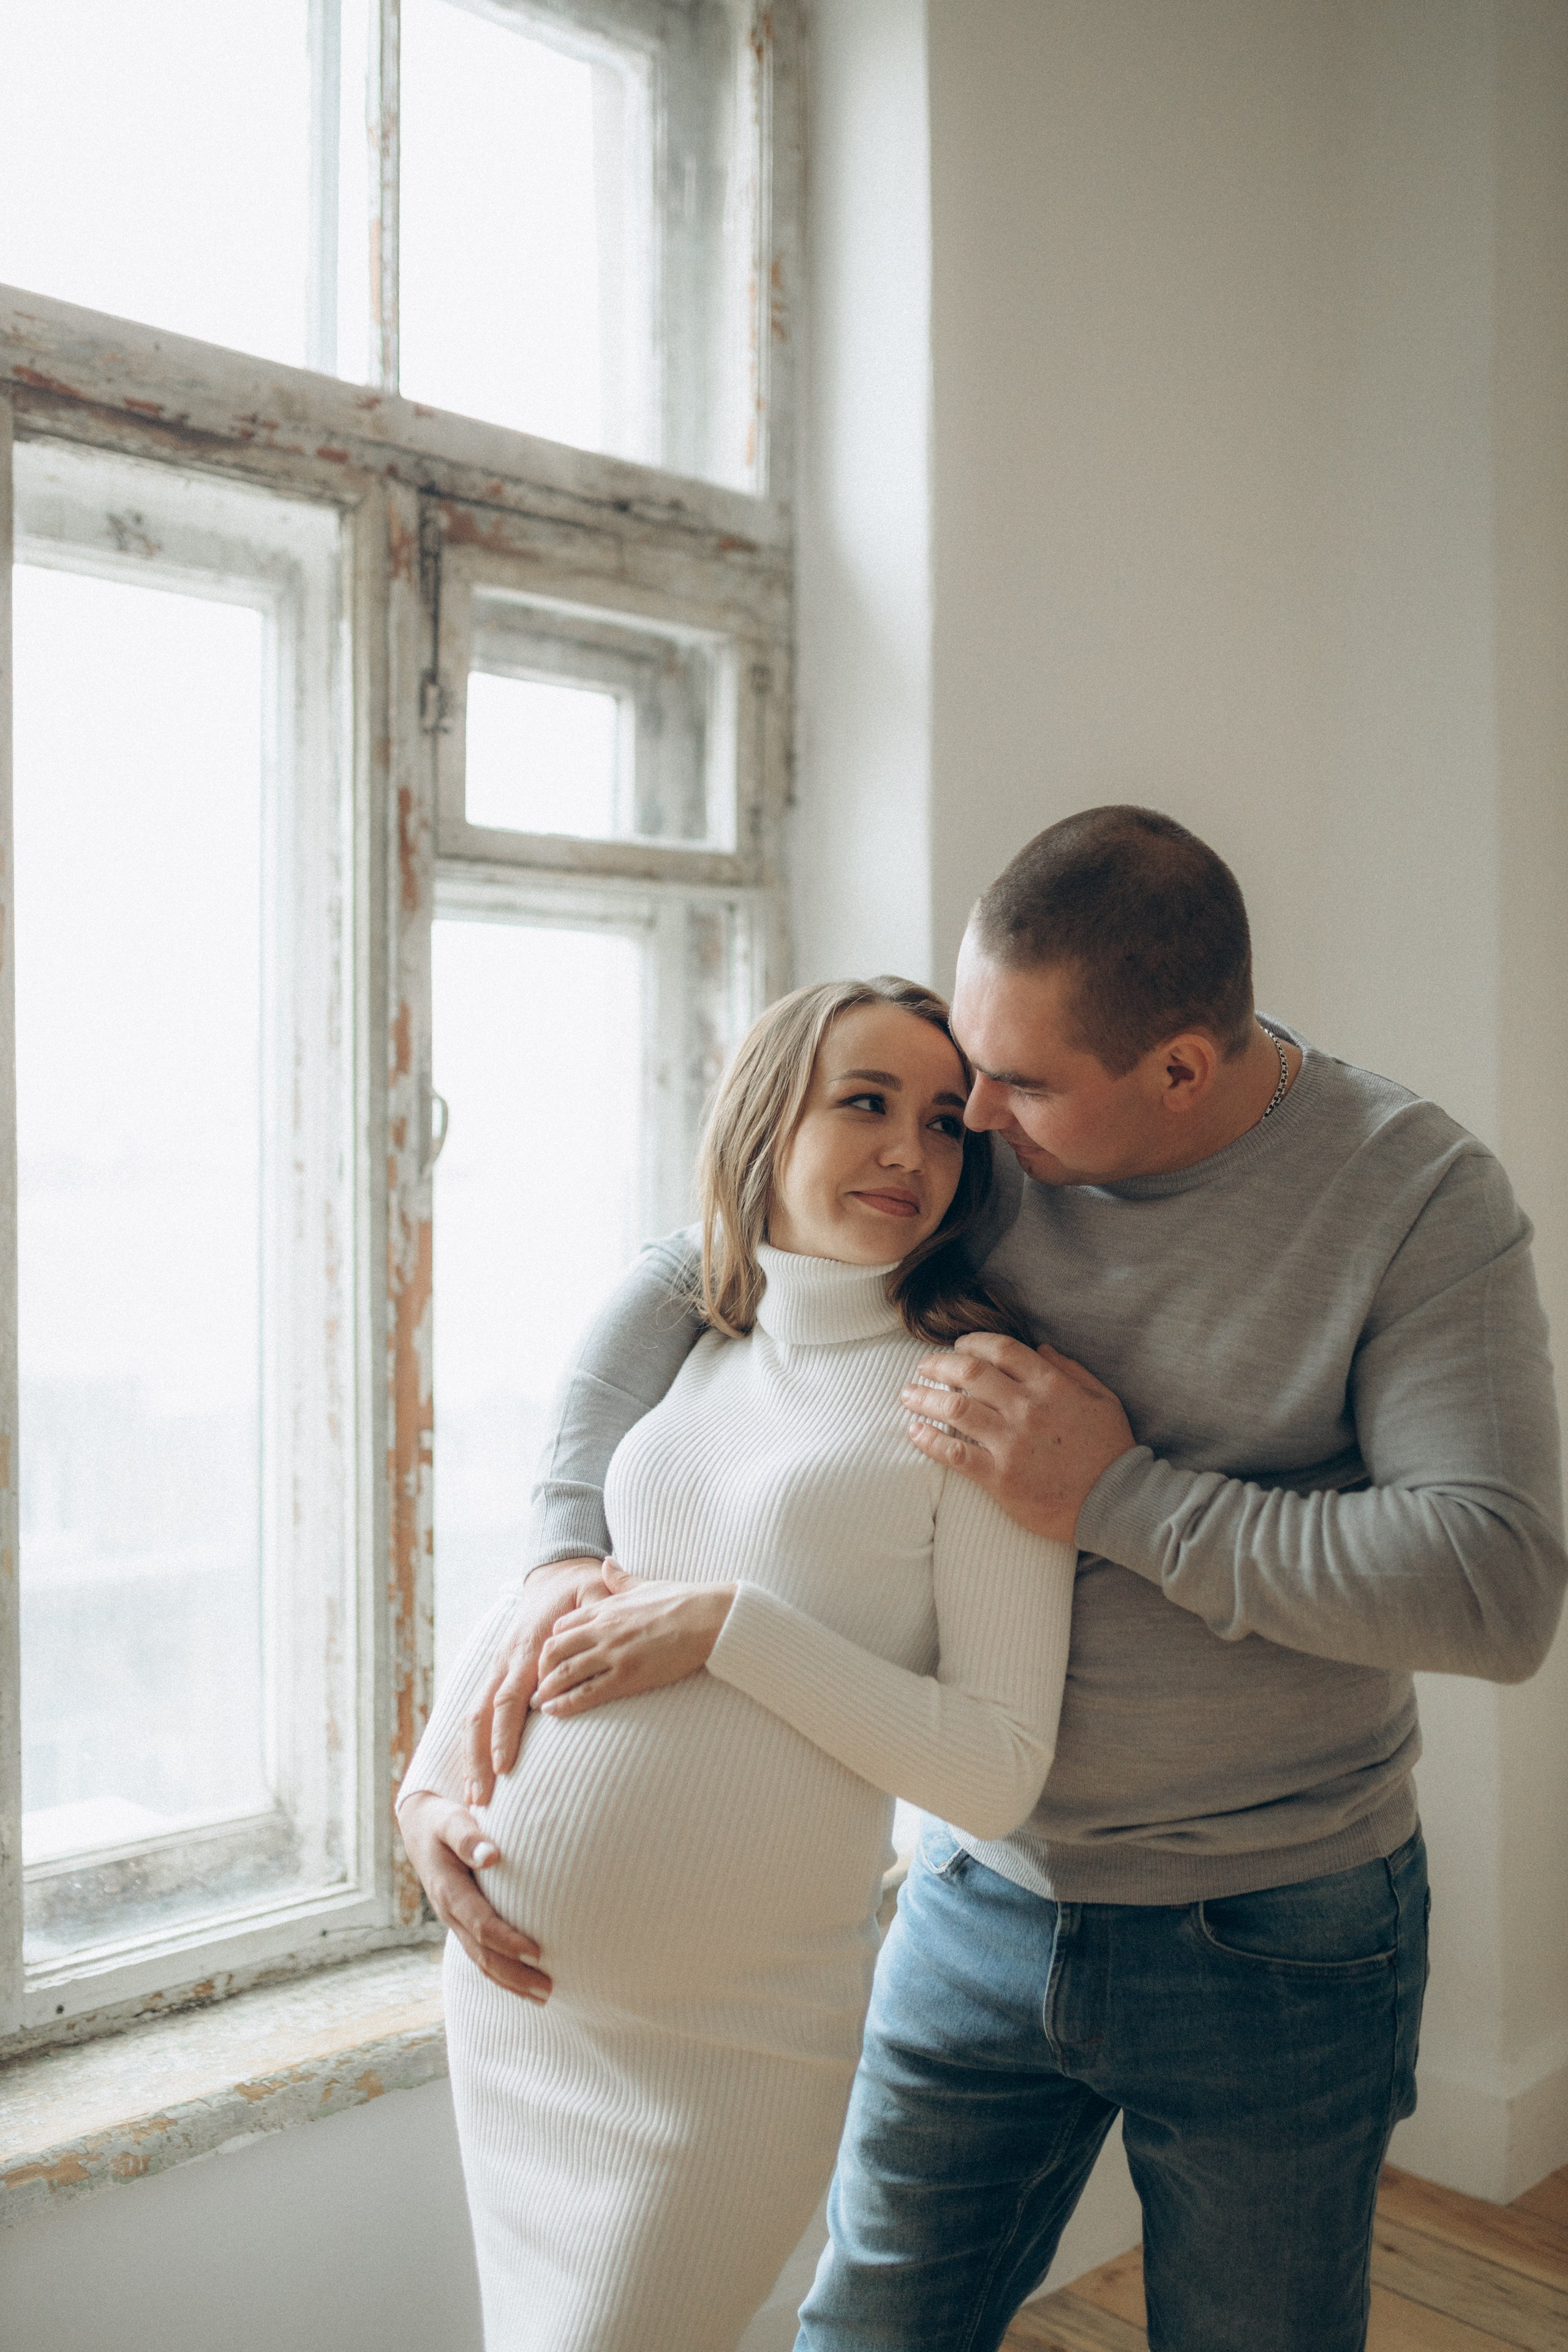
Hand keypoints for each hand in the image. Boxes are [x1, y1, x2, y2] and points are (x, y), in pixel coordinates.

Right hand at [396, 1790, 550, 2000]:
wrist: (418, 1826)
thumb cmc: (441, 1820)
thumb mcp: (450, 1820)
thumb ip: (467, 1836)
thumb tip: (491, 1855)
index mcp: (448, 1891)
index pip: (481, 1924)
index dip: (508, 1941)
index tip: (538, 1952)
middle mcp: (449, 1913)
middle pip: (481, 1954)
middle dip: (514, 1974)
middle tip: (548, 1989)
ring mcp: (453, 1921)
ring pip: (480, 1960)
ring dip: (510, 1981)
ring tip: (543, 1996)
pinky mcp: (461, 1921)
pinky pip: (479, 1953)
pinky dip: (501, 1972)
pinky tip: (523, 1980)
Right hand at [464, 1556, 609, 1804]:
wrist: (558, 1574)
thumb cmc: (581, 1588)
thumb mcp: (594, 1591)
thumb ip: (599, 1607)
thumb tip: (601, 1624)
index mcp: (527, 1647)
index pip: (509, 1697)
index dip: (504, 1733)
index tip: (504, 1768)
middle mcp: (506, 1660)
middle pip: (483, 1714)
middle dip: (479, 1758)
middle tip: (481, 1800)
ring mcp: (497, 1667)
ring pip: (474, 1716)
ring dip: (471, 1757)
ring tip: (475, 1798)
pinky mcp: (498, 1673)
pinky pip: (478, 1711)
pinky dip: (474, 1743)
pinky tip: (476, 1774)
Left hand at [531, 1559, 735, 1716]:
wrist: (709, 1618)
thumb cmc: (682, 1600)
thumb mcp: (645, 1585)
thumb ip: (620, 1578)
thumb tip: (605, 1563)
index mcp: (607, 1607)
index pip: (563, 1625)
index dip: (551, 1642)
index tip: (547, 1657)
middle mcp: (604, 1629)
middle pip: (555, 1649)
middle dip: (541, 1668)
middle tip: (536, 1684)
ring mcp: (614, 1653)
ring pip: (565, 1671)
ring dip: (547, 1689)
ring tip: (537, 1702)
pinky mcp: (628, 1676)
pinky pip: (587, 1693)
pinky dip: (565, 1703)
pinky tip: (555, 1710)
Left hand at [901, 1333, 1135, 1542]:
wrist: (1115, 1503)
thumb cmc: (1110, 1450)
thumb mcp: (1102, 1399)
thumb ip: (1071, 1369)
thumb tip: (1041, 1347)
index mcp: (1052, 1386)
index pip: (1001, 1350)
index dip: (974, 1342)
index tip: (959, 1346)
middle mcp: (1027, 1409)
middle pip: (969, 1373)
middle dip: (938, 1365)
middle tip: (922, 1366)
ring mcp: (1012, 1443)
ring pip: (955, 1409)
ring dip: (925, 1398)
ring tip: (907, 1395)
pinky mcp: (1000, 1477)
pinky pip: (955, 1454)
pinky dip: (929, 1441)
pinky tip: (914, 1432)